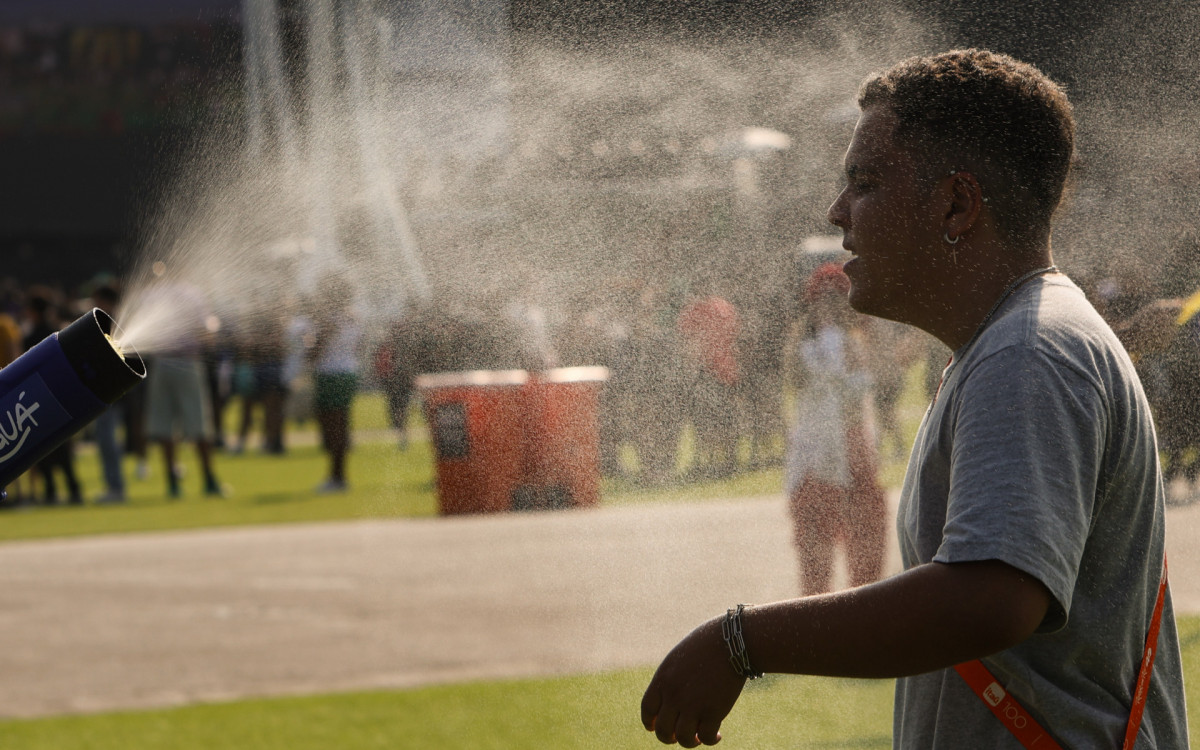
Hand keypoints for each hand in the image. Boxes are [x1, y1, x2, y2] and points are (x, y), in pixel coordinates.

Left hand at [640, 617, 746, 746]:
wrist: (731, 642)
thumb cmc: (707, 644)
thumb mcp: (680, 658)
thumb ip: (672, 679)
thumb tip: (672, 699)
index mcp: (663, 679)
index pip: (647, 709)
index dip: (650, 722)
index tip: (654, 727)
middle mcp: (673, 695)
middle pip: (663, 730)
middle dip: (669, 737)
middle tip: (678, 736)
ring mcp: (692, 704)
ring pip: (683, 738)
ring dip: (690, 742)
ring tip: (697, 737)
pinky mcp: (713, 711)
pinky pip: (705, 737)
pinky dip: (710, 740)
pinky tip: (717, 734)